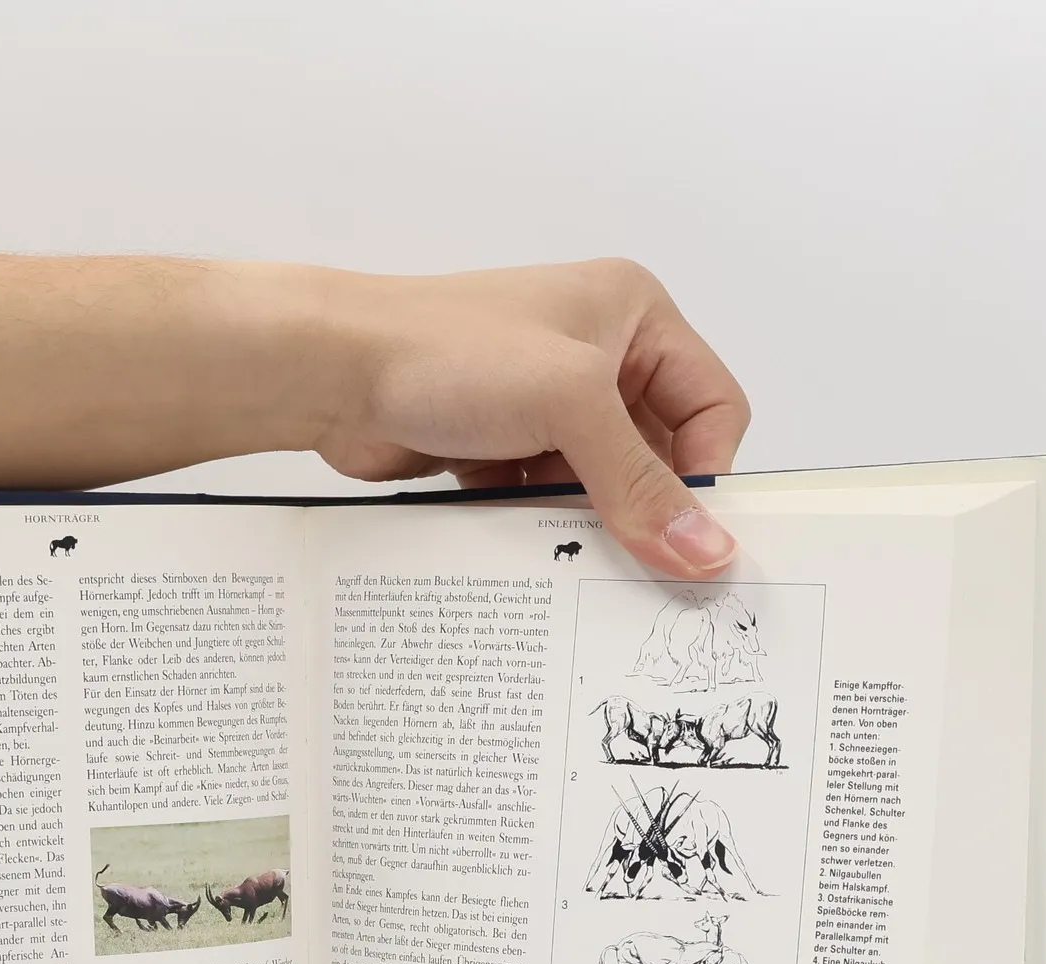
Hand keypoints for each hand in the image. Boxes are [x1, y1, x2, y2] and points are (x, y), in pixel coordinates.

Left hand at [309, 258, 749, 577]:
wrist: (334, 373)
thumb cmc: (448, 352)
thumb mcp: (568, 405)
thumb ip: (639, 483)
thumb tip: (707, 550)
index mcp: (633, 314)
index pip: (711, 404)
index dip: (706, 469)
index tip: (689, 534)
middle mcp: (596, 353)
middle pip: (656, 453)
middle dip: (646, 505)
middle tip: (646, 567)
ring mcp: (544, 404)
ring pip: (599, 485)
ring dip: (591, 523)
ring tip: (576, 556)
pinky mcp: (501, 447)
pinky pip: (545, 502)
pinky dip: (542, 528)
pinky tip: (528, 548)